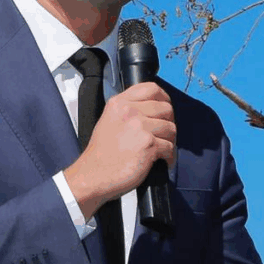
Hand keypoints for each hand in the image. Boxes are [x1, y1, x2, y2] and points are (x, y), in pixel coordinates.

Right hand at [64, 82, 175, 217]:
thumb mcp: (109, 120)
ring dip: (170, 142)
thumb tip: (153, 111)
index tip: (165, 109)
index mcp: (119, 103)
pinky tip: (161, 162)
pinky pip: (170, 147)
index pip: (151, 88)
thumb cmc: (101, 154)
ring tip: (161, 151)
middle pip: (166, 109)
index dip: (163, 98)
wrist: (92, 175)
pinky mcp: (148, 145)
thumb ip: (128, 111)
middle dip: (168, 123)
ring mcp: (140, 127)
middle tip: (164, 135)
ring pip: (171, 128)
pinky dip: (169, 157)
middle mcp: (130, 111)